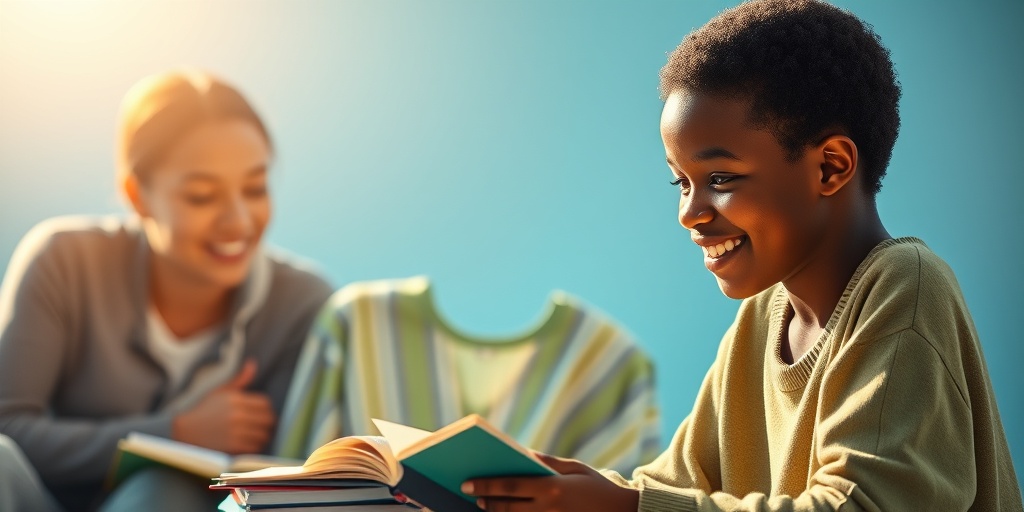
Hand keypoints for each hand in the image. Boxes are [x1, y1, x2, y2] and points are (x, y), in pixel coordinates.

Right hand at [172, 359, 276, 453]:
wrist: (185, 431)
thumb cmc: (204, 411)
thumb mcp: (220, 392)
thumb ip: (239, 380)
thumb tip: (253, 364)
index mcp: (236, 400)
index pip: (265, 404)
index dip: (266, 409)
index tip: (261, 414)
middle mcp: (238, 415)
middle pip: (268, 419)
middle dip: (267, 423)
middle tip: (261, 426)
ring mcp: (236, 431)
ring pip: (264, 434)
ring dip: (262, 436)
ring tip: (255, 435)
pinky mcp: (233, 447)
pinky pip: (255, 447)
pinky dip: (255, 446)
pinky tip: (248, 444)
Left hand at [462, 453, 638, 511]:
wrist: (622, 511)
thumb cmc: (597, 485)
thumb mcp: (574, 467)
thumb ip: (547, 462)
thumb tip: (523, 454)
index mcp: (552, 488)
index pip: (510, 486)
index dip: (486, 485)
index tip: (468, 482)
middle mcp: (548, 509)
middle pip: (507, 507)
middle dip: (486, 500)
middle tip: (469, 493)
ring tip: (483, 504)